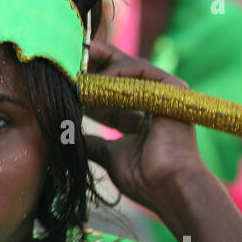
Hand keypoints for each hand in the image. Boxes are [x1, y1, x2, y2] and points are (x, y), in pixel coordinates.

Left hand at [82, 40, 207, 213]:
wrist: (169, 188)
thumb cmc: (144, 178)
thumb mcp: (110, 156)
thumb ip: (93, 143)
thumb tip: (71, 137)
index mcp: (143, 122)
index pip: (113, 98)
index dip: (91, 90)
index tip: (68, 84)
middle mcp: (155, 105)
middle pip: (123, 77)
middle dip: (98, 65)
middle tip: (75, 54)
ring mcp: (165, 96)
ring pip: (131, 69)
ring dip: (104, 65)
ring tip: (80, 63)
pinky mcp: (172, 89)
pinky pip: (141, 70)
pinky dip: (117, 71)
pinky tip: (97, 79)